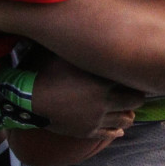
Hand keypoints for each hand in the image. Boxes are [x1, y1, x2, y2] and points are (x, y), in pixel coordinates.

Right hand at [30, 52, 144, 138]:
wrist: (28, 100)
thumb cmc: (46, 73)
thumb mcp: (66, 55)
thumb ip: (85, 48)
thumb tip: (94, 32)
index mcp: (102, 81)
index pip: (131, 78)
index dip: (134, 73)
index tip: (133, 69)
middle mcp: (105, 101)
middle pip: (136, 100)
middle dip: (136, 94)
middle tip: (132, 89)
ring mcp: (98, 119)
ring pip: (127, 119)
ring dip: (128, 112)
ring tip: (125, 107)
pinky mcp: (88, 131)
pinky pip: (110, 133)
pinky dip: (117, 129)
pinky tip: (119, 127)